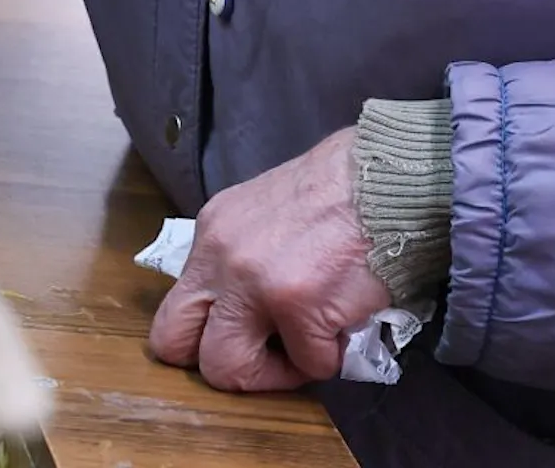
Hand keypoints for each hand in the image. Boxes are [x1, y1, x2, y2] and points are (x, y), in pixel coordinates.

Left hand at [149, 128, 389, 392]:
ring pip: (226, 369)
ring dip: (271, 373)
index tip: (246, 334)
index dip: (204, 335)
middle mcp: (220, 258)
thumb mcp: (262, 216)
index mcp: (211, 234)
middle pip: (173, 342)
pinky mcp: (300, 308)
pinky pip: (308, 365)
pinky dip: (330, 356)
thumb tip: (243, 312)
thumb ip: (240, 259)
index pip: (172, 306)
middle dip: (218, 363)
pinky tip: (343, 323)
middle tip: (265, 355)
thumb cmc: (335, 196)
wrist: (383, 182)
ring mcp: (255, 284)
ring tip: (306, 347)